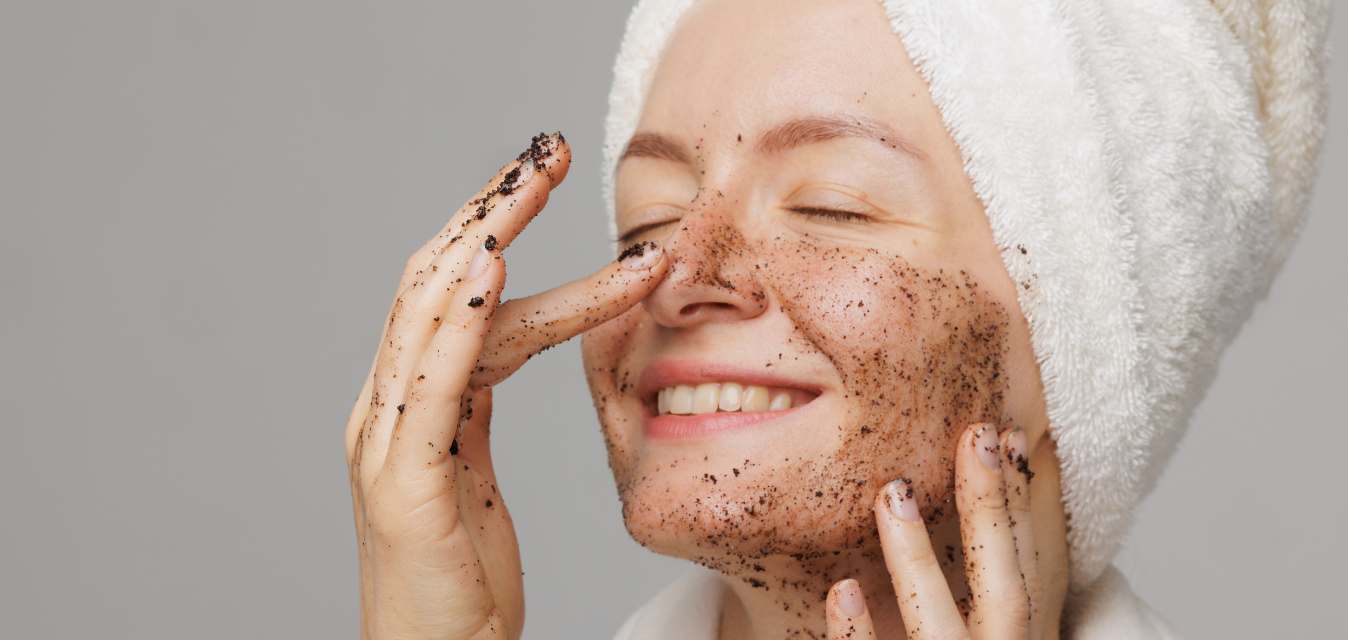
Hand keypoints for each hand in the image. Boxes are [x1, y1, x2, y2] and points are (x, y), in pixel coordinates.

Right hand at [344, 133, 668, 639]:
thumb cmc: (457, 589)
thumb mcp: (473, 484)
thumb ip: (474, 414)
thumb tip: (513, 347)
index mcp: (407, 407)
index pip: (449, 294)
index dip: (492, 228)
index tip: (542, 178)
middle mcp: (386, 410)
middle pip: (434, 282)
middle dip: (491, 210)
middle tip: (548, 152)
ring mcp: (386, 442)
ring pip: (430, 316)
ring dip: (487, 239)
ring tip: (533, 182)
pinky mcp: (403, 482)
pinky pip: (432, 384)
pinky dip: (459, 320)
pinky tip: (494, 269)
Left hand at [825, 424, 1042, 639]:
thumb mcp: (954, 632)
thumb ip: (953, 593)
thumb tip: (920, 498)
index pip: (1022, 575)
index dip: (1019, 508)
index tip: (1008, 435)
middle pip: (1004, 594)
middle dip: (990, 514)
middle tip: (975, 434)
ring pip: (937, 628)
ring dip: (916, 560)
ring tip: (893, 493)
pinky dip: (857, 634)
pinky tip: (843, 589)